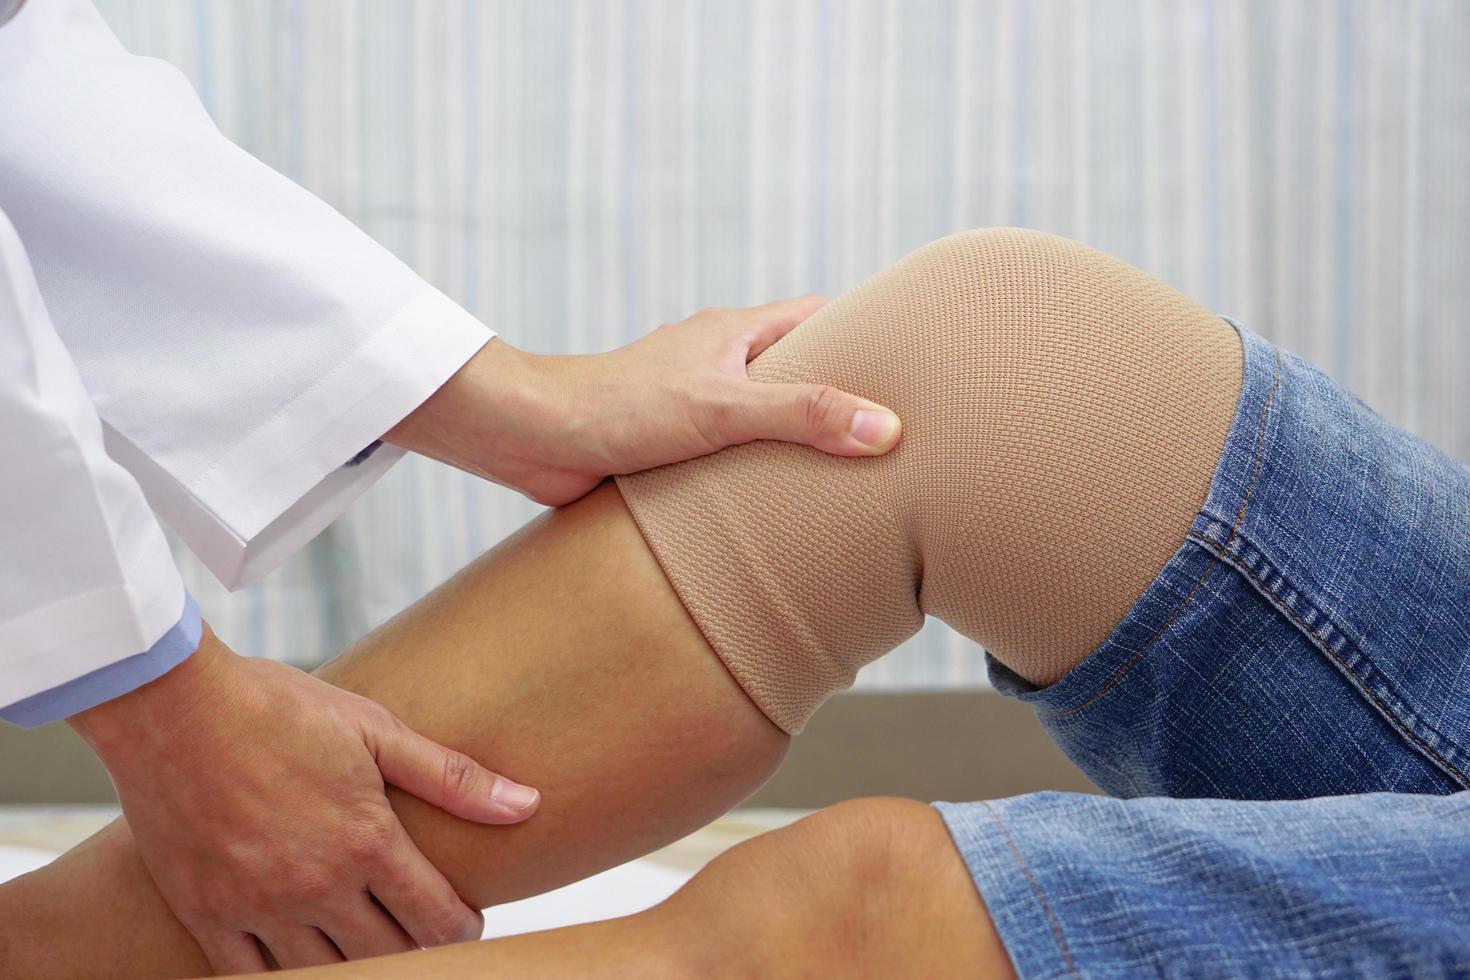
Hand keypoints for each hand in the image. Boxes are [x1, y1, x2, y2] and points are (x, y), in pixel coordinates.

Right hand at [69, 625, 538, 971]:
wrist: (172, 706)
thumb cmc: (280, 707)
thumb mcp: (375, 729)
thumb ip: (452, 778)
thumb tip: (528, 804)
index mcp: (366, 841)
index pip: (438, 920)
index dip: (464, 928)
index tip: (467, 920)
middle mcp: (317, 885)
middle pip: (388, 956)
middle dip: (417, 948)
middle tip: (422, 929)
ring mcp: (258, 907)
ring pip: (327, 973)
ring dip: (358, 964)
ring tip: (370, 939)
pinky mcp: (207, 914)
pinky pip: (251, 977)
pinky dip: (283, 976)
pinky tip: (305, 957)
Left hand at [387, 295, 901, 504]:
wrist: (530, 437)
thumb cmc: (620, 407)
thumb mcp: (725, 410)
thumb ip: (804, 416)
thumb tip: (886, 429)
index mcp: (733, 334)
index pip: (814, 317)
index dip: (861, 333)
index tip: (907, 362)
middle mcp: (715, 362)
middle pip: (793, 370)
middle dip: (833, 398)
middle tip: (888, 436)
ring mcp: (691, 404)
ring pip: (758, 418)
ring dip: (790, 444)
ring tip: (844, 484)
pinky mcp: (666, 446)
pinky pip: (725, 456)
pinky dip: (750, 477)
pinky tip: (772, 512)